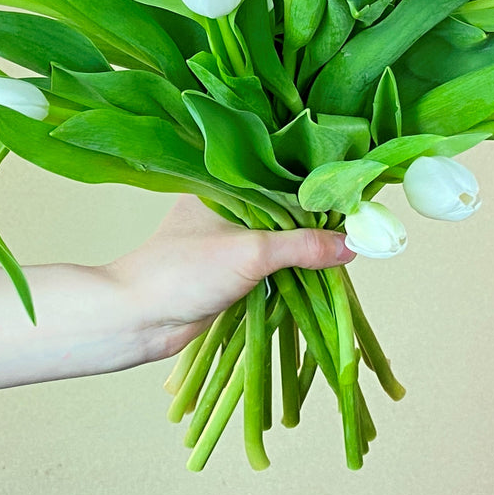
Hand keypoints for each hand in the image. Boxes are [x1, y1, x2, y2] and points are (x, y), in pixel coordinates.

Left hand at [109, 194, 354, 358]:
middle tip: (356, 225)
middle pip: (284, 207)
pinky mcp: (227, 268)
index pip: (281, 174)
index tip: (351, 195)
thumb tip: (351, 245)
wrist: (137, 320)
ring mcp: (226, 237)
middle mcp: (226, 204)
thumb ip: (302, 246)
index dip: (315, 185)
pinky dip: (291, 268)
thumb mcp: (251, 252)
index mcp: (223, 182)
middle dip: (315, 219)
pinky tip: (317, 270)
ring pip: (278, 236)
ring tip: (344, 248)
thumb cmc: (183, 272)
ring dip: (304, 247)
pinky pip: (270, 262)